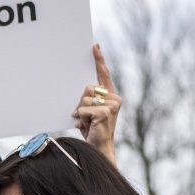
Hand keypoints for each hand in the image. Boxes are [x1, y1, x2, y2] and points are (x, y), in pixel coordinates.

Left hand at [72, 44, 120, 165]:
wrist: (99, 148)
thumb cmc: (92, 130)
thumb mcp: (88, 112)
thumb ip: (87, 99)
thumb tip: (84, 89)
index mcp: (110, 96)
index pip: (103, 74)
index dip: (99, 60)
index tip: (94, 46)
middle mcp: (114, 98)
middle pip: (87, 88)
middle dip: (80, 103)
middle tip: (84, 118)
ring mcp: (112, 104)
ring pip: (84, 99)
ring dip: (80, 113)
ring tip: (87, 123)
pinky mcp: (105, 112)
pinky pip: (82, 109)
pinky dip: (81, 119)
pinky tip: (88, 126)